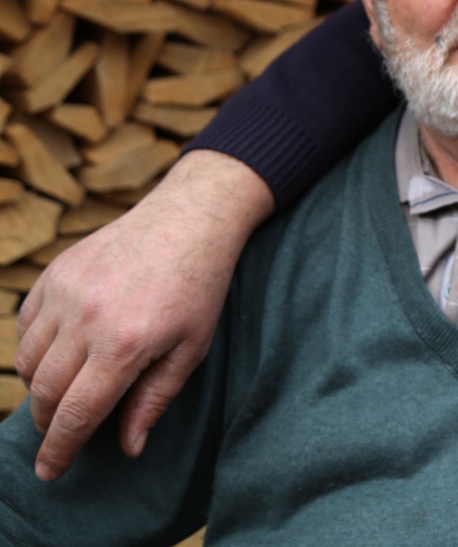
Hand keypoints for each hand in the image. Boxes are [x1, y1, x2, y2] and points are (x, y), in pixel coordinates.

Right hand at [14, 150, 273, 480]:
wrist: (190, 218)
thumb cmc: (199, 288)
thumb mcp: (191, 348)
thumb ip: (154, 399)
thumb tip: (128, 448)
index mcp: (124, 345)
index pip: (76, 414)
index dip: (59, 450)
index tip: (49, 472)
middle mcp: (87, 319)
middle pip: (45, 393)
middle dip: (49, 422)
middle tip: (62, 431)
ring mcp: (65, 293)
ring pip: (28, 362)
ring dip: (40, 386)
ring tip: (68, 389)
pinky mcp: (55, 274)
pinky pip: (26, 325)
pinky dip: (35, 347)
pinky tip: (61, 350)